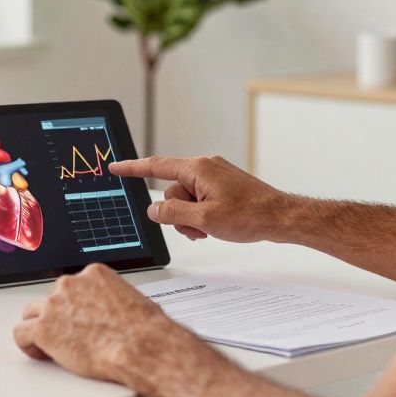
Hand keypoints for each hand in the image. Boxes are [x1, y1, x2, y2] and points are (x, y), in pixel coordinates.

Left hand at [13, 264, 190, 382]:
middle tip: (67, 334)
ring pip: (32, 313)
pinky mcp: (44, 329)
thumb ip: (112, 299)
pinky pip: (21, 334)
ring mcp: (54, 305)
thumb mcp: (132, 300)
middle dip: (56, 316)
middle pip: (50, 298)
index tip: (77, 318)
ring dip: (39, 327)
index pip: (71, 286)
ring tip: (51, 346)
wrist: (139, 345)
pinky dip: (28, 345)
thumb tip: (113, 311)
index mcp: (93, 274)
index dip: (72, 305)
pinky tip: (41, 353)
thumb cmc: (143, 328)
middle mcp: (71, 284)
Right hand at [109, 155, 292, 242]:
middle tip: (196, 229)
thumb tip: (154, 209)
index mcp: (198, 169)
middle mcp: (205, 167)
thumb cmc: (250, 216)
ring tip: (208, 230)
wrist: (280, 217)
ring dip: (190, 218)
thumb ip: (174, 213)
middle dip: (177, 213)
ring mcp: (215, 176)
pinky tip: (214, 226)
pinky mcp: (223, 185)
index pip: (156, 166)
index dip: (132, 168)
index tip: (115, 167)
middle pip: (172, 190)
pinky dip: (201, 214)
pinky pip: (200, 199)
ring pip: (186, 198)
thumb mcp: (204, 219)